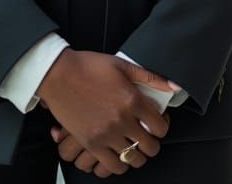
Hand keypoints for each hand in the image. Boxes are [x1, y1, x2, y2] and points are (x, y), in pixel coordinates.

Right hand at [37, 50, 171, 174]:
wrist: (59, 74)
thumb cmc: (88, 66)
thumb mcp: (122, 65)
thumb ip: (149, 77)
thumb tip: (173, 86)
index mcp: (132, 100)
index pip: (160, 126)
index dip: (163, 127)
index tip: (157, 125)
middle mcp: (122, 120)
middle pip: (150, 147)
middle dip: (152, 144)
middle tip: (147, 137)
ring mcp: (106, 134)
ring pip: (133, 159)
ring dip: (137, 155)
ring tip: (133, 147)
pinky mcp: (91, 143)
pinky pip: (112, 166)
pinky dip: (119, 165)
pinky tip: (118, 155)